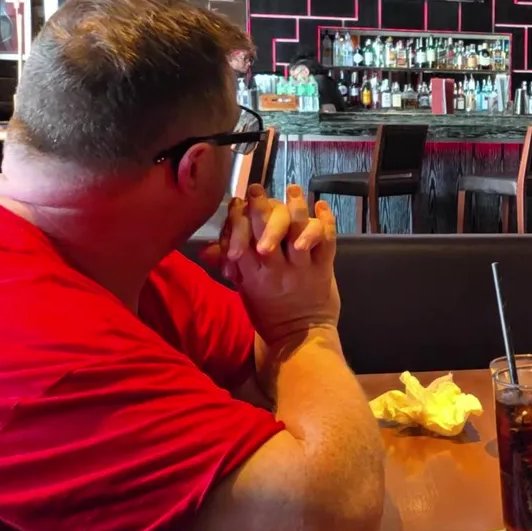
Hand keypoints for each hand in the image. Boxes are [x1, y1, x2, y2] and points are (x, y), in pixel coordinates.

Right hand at [213, 183, 340, 346]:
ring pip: (298, 230)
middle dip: (261, 206)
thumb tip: (205, 249)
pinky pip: (327, 241)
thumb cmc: (268, 313)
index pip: (240, 238)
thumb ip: (230, 267)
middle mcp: (275, 269)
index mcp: (251, 274)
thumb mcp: (244, 291)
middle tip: (258, 191)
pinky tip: (322, 205)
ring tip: (293, 190)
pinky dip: (326, 221)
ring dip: (296, 207)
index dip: (238, 216)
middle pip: (267, 229)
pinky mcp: (323, 271)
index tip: (238, 201)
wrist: (298, 340)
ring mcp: (301, 269)